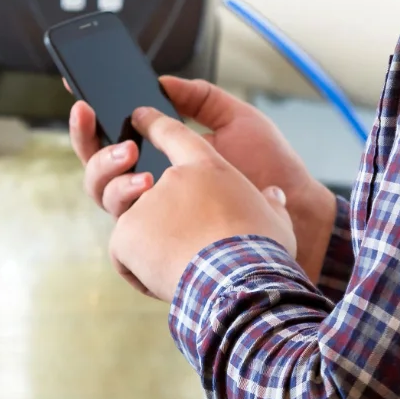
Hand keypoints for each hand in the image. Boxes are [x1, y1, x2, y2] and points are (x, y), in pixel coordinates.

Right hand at [70, 76, 337, 278]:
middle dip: (88, 141)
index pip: (114, 138)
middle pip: (97, 168)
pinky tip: (144, 185)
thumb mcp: (238, 119)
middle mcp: (152, 188)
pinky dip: (125, 202)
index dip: (90, 120)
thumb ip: (200, 98)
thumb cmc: (271, 167)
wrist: (297, 210)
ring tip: (132, 155)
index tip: (80, 93)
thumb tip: (161, 81)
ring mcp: (154, 218)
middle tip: (96, 117)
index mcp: (164, 157)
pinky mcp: (162, 245)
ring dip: (106, 170)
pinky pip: (123, 229)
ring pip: (103, 195)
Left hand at [106, 109, 296, 300]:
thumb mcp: (276, 220)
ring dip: (143, 239)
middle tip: (155, 210)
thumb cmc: (262, 253)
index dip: (155, 124)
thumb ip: (270, 203)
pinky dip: (138, 271)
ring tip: (171, 259)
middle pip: (138, 177)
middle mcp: (170, 180)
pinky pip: (123, 254)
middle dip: (131, 184)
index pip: (175, 135)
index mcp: (207, 168)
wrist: (238, 282)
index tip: (140, 116)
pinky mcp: (125, 236)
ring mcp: (143, 206)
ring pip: (130, 220)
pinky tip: (163, 281)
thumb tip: (275, 196)